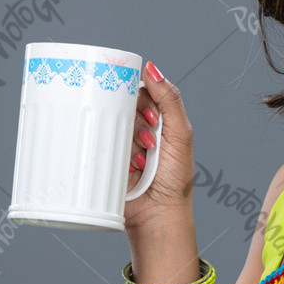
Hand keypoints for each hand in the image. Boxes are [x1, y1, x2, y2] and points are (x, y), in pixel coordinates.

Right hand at [124, 61, 194, 231]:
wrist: (158, 214)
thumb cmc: (175, 179)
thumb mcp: (180, 134)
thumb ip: (170, 100)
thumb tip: (153, 68)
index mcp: (162, 120)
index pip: (145, 91)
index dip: (146, 97)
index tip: (153, 116)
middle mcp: (141, 129)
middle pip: (128, 104)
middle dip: (139, 119)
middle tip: (150, 139)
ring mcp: (123, 143)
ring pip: (116, 121)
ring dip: (132, 139)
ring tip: (144, 157)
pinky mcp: (108, 156)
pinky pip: (102, 139)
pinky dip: (118, 150)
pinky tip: (132, 165)